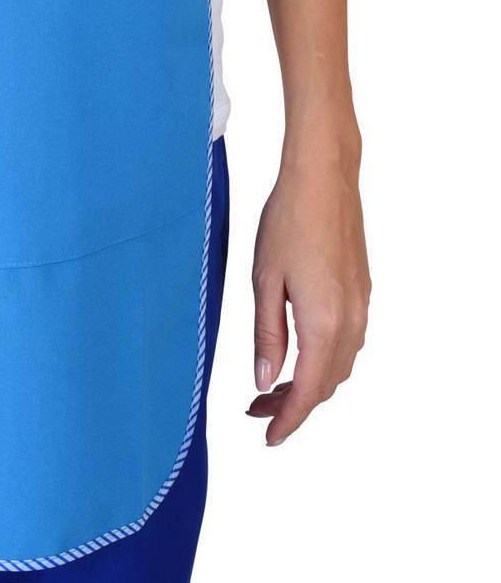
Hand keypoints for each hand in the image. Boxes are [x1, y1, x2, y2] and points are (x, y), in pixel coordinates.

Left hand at [247, 123, 369, 445]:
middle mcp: (350, 321)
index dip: (288, 420)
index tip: (268, 439)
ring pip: (339, 366)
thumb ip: (267, 335)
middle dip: (294, 405)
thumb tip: (265, 381)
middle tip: (256, 412)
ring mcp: (361, 307)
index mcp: (324, 323)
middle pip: (327, 384)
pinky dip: (324, 361)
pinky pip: (347, 343)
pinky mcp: (361, 292)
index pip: (308, 391)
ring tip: (271, 388)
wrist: (323, 179)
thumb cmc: (288, 222)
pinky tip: (298, 354)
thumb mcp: (264, 280)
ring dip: (309, 383)